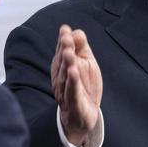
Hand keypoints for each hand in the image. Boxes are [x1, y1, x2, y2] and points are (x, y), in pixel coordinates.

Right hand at [51, 24, 102, 146]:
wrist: (82, 116)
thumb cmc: (84, 85)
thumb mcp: (86, 63)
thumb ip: (81, 46)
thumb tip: (75, 31)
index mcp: (63, 66)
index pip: (62, 51)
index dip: (63, 41)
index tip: (65, 30)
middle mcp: (61, 78)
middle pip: (62, 62)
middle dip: (64, 49)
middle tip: (66, 37)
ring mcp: (66, 91)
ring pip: (66, 77)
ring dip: (67, 64)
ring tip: (69, 53)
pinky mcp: (74, 104)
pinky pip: (72, 92)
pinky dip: (72, 83)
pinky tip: (73, 73)